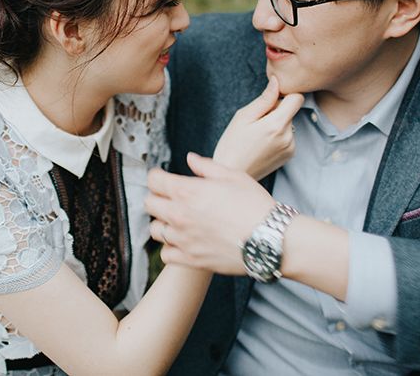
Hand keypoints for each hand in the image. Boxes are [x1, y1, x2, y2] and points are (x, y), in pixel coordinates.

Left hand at [146, 153, 274, 273]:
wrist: (270, 239)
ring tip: (179, 221)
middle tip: (172, 198)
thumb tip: (190, 158)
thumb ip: (206, 166)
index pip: (153, 180)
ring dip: (164, 223)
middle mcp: (180, 215)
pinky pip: (165, 255)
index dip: (158, 176)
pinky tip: (184, 242)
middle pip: (149, 204)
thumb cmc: (254, 205)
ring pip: (155, 230)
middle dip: (158, 198)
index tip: (165, 178)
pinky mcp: (190, 260)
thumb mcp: (233, 176)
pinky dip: (171, 248)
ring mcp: (183, 239)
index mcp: (187, 191)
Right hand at [213, 75, 303, 178]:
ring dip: (277, 124)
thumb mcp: (243, 116)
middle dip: (276, 111)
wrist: (232, 173)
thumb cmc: (232, 143)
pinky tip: (262, 144)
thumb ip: (264, 99)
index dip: (285, 95)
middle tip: (256, 123)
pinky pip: (288, 137)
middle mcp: (289, 136)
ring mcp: (291, 148)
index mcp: (277, 124)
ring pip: (288, 124)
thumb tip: (277, 81)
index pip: (297, 98)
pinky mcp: (289, 156)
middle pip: (291, 111)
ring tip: (257, 136)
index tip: (271, 101)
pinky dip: (278, 136)